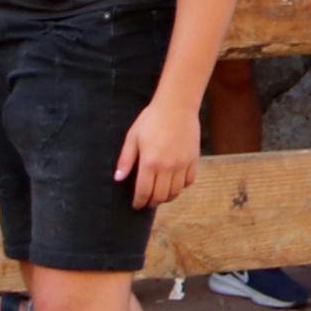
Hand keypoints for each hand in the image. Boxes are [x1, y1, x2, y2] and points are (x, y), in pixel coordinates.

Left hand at [115, 92, 201, 210]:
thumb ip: (125, 159)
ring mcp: (182, 165)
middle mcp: (167, 167)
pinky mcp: (193, 160)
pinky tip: (174, 183)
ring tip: (160, 195)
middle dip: (151, 203)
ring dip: (166, 197)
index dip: (138, 202)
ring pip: (175, 192)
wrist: (177, 106)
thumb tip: (118, 179)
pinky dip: (181, 187)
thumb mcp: (133, 137)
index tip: (136, 205)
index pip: (143, 192)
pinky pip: (188, 182)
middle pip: (160, 196)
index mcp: (149, 162)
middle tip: (147, 202)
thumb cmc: (151, 119)